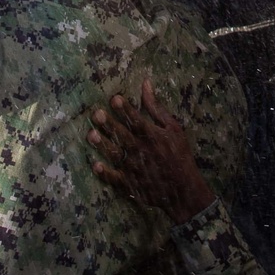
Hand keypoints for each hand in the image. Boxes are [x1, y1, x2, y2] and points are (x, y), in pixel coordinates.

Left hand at [88, 79, 214, 223]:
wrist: (183, 190)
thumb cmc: (179, 155)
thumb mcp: (173, 129)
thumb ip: (156, 108)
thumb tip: (145, 84)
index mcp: (152, 136)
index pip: (136, 120)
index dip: (125, 109)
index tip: (114, 98)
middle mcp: (141, 151)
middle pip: (122, 135)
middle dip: (109, 124)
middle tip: (96, 114)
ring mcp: (134, 169)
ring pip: (115, 155)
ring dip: (102, 145)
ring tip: (91, 135)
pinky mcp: (129, 184)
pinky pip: (115, 178)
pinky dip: (105, 173)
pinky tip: (95, 165)